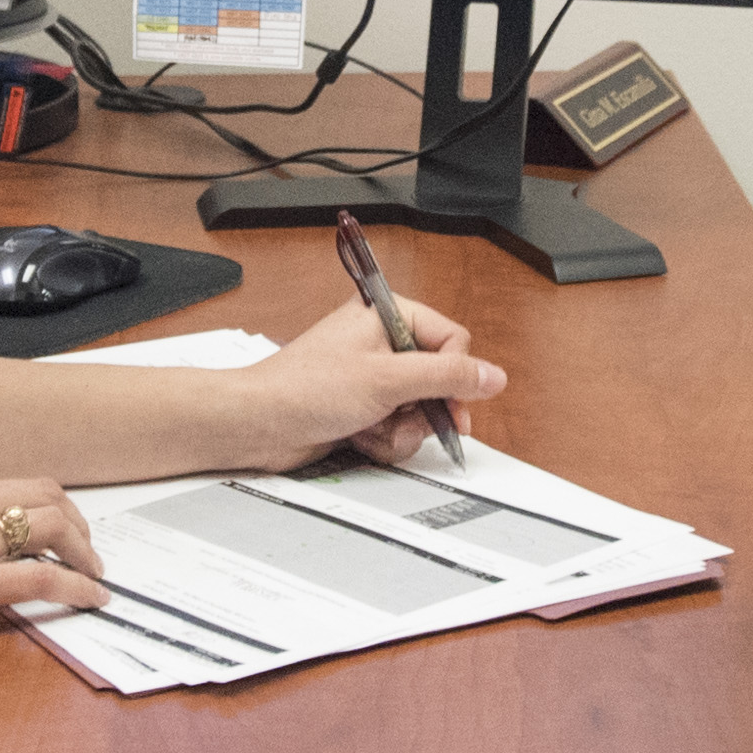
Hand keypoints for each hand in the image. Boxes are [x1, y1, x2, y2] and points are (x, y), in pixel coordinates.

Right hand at [0, 456, 112, 659]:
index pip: (1, 484)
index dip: (30, 508)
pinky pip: (42, 578)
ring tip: (94, 572)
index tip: (42, 528)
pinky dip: (77, 585)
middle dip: (72, 519)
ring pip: (50, 527)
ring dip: (83, 549)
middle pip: (41, 494)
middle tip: (83, 546)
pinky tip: (91, 598)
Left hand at [241, 296, 508, 470]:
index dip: (454, 376)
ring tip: (370, 426)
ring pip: (421, 409)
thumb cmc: (305, 389)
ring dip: (400, 429)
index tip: (451, 405)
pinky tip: (359, 435)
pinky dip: (384, 438)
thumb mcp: (388, 380)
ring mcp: (373, 376)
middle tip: (408, 420)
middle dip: (423, 410)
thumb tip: (493, 376)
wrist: (258, 424)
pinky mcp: (363, 406)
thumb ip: (446, 376)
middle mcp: (382, 341)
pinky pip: (398, 426)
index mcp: (387, 314)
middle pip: (439, 380)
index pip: (452, 341)